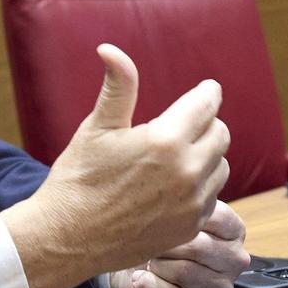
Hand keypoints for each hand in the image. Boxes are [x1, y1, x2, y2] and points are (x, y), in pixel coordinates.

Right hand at [2, 45, 231, 287]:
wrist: (67, 239)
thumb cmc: (78, 180)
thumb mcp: (97, 128)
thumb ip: (118, 87)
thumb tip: (110, 49)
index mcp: (165, 140)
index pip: (207, 104)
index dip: (208, 93)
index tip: (207, 89)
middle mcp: (186, 172)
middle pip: (220, 134)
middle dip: (207, 123)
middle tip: (187, 122)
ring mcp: (192, 203)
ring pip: (220, 166)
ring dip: (206, 156)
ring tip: (178, 155)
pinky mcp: (191, 227)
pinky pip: (212, 197)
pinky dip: (201, 186)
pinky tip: (174, 185)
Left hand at [109, 201, 249, 287]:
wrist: (137, 269)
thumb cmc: (158, 235)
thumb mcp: (170, 209)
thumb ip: (181, 196)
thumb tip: (176, 184)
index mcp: (234, 230)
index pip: (215, 217)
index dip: (179, 217)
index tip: (158, 216)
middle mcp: (235, 259)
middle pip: (198, 246)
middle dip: (164, 243)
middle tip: (146, 241)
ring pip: (184, 272)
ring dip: (156, 266)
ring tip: (147, 260)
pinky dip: (150, 287)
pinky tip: (140, 279)